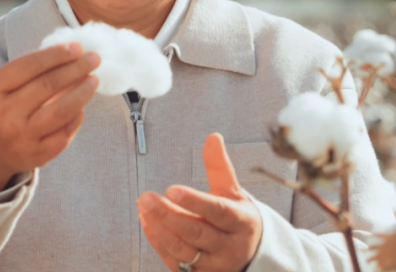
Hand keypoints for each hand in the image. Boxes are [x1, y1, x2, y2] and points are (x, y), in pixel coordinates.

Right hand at [0, 42, 99, 194]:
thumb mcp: (1, 87)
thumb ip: (29, 72)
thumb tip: (71, 55)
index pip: (29, 66)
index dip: (56, 55)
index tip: (77, 47)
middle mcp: (4, 114)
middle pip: (47, 86)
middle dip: (75, 69)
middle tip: (94, 59)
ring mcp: (20, 137)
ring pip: (60, 111)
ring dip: (82, 92)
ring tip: (93, 80)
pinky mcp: (36, 156)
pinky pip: (64, 134)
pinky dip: (77, 118)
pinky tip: (81, 107)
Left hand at [138, 133, 262, 271]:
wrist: (252, 254)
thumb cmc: (238, 219)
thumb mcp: (234, 192)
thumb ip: (220, 167)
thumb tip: (213, 137)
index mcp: (240, 222)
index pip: (217, 212)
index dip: (195, 202)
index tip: (172, 189)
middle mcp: (228, 247)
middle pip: (196, 233)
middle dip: (168, 215)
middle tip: (146, 197)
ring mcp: (213, 265)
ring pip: (183, 250)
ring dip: (159, 229)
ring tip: (144, 208)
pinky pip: (174, 261)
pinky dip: (158, 242)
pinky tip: (147, 222)